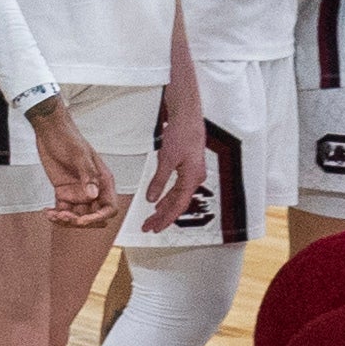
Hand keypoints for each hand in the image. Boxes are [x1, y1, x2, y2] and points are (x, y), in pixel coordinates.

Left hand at [29, 102, 118, 230]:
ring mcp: (78, 192)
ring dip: (65, 220)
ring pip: (77, 216)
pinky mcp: (63, 193)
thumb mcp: (79, 155)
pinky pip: (62, 211)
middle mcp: (92, 189)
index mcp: (103, 181)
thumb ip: (88, 175)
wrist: (50, 132)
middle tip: (64, 215)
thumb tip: (93, 194)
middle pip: (93, 216)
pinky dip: (55, 215)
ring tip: (53, 214)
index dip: (98, 217)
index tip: (83, 220)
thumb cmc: (68, 138)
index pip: (109, 207)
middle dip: (79, 221)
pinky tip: (47, 212)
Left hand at [142, 98, 207, 231]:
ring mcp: (193, 174)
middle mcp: (195, 178)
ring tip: (152, 218)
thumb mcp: (166, 159)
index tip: (154, 228)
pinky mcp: (188, 168)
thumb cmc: (182, 134)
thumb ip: (159, 181)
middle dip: (163, 216)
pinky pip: (178, 188)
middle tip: (149, 226)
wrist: (188, 117)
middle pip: (178, 204)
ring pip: (178, 197)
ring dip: (165, 208)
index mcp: (192, 178)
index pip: (178, 206)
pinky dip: (168, 196)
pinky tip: (160, 201)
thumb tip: (152, 198)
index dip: (166, 219)